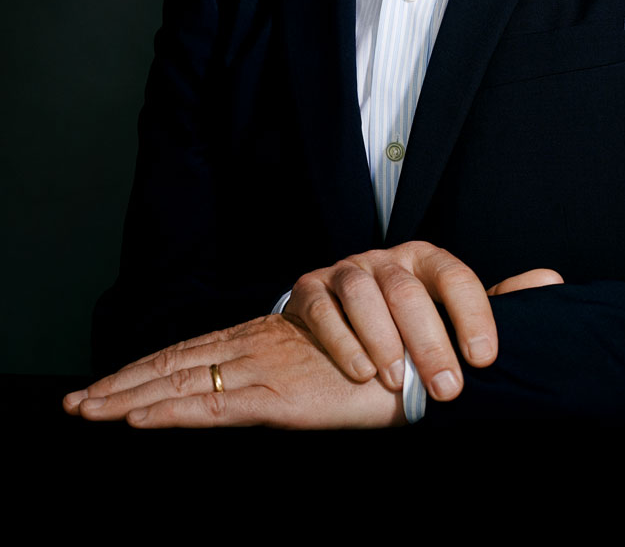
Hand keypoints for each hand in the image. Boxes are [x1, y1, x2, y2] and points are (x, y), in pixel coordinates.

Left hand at [62, 314, 404, 428]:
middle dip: (120, 384)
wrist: (416, 366)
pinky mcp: (276, 399)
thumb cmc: (374, 367)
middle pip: (172, 363)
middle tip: (75, 403)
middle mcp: (252, 347)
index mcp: (260, 338)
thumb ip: (280, 369)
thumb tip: (249, 386)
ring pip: (179, 382)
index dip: (144, 367)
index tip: (104, 385)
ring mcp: (261, 371)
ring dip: (126, 398)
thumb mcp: (316, 366)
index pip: (188, 350)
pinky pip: (211, 406)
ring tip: (86, 411)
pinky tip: (135, 419)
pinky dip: (168, 411)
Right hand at [284, 241, 561, 403]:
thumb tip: (553, 280)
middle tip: (447, 390)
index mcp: (426, 259)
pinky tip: (361, 374)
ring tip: (396, 382)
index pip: (455, 276)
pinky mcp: (309, 289)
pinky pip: (323, 310)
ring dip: (382, 342)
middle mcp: (387, 259)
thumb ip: (496, 302)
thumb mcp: (451, 312)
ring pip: (363, 294)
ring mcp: (346, 271)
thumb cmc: (405, 323)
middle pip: (407, 291)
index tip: (485, 358)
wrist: (337, 325)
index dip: (472, 314)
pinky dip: (342, 342)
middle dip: (429, 343)